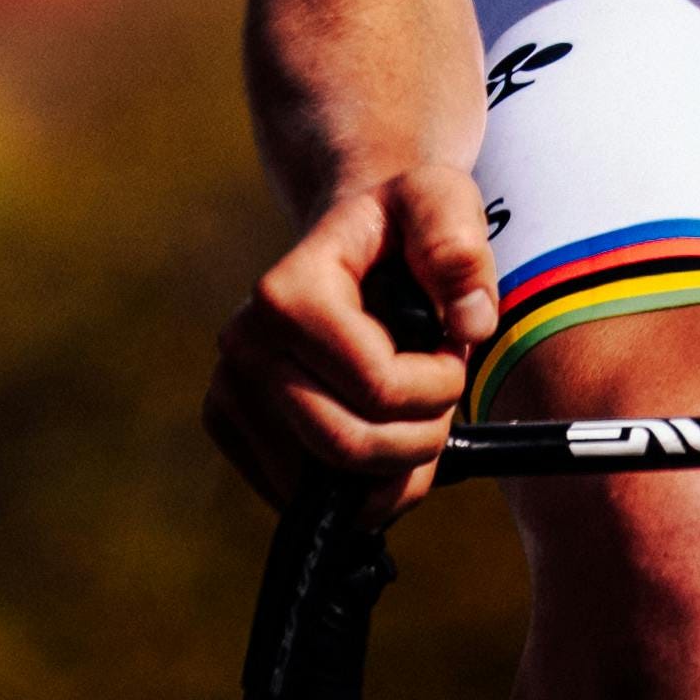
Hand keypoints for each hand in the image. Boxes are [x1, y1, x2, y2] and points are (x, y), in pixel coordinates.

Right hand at [205, 160, 500, 513]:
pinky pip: (301, 494)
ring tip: (414, 412)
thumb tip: (470, 324)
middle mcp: (244, 343)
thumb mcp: (441, 204)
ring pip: (326, 484)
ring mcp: (229, 388)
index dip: (439, 384)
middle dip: (419, 437)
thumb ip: (459, 248)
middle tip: (442, 398)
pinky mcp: (229, 425)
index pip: (377, 386)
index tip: (454, 352)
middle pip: (347, 445)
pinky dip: (356, 487)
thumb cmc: (399, 225)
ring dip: (393, 467)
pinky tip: (380, 434)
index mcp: (287, 292)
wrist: (351, 242)